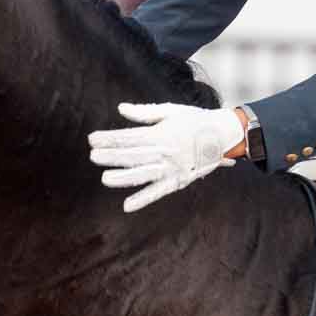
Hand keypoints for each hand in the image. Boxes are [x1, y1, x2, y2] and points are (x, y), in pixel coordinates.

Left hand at [87, 102, 247, 211]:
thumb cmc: (195, 120)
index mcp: (161, 133)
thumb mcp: (171, 111)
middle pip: (133, 155)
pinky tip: (127, 206)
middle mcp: (165, 152)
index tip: (92, 139)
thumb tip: (120, 108)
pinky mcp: (178, 181)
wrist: (223, 134)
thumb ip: (145, 112)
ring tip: (105, 179)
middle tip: (93, 156)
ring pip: (143, 175)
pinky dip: (143, 199)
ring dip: (123, 178)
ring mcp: (171, 168)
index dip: (110, 138)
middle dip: (111, 156)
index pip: (130, 137)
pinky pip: (158, 192)